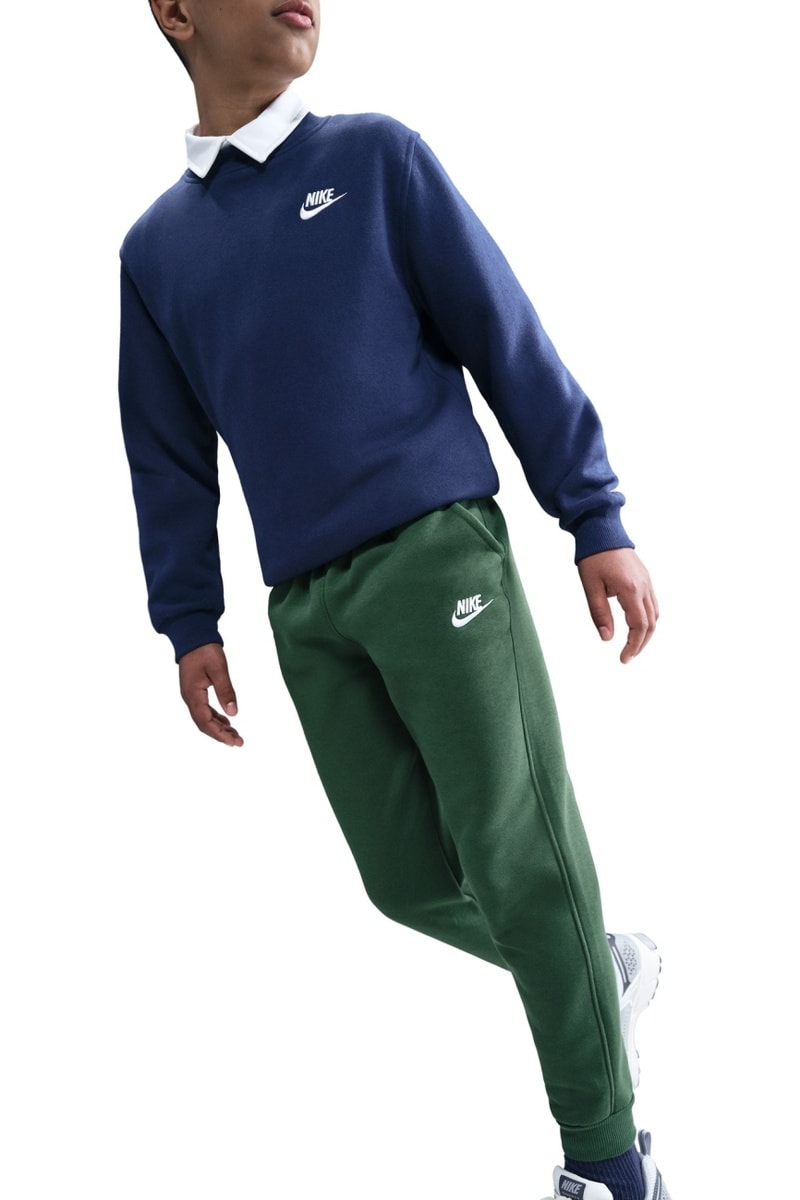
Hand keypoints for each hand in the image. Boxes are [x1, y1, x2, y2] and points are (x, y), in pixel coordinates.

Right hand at [178, 643, 243, 745]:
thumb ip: (226, 691)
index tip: (233, 741)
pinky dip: (216, 718)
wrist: (192, 636)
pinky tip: (226, 722)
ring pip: (204, 718)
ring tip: (235, 735)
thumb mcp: (219, 669)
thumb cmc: (204, 650)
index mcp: (193, 694)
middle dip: (220, 734)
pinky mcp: (195, 691)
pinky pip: (204, 710)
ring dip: (219, 728)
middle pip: (203, 724)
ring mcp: (191, 695)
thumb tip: (233, 713)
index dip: (219, 733)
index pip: (204, 721)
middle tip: (238, 742)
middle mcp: (189, 698)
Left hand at [577, 548, 658, 663]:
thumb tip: (607, 639)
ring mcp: (647, 581)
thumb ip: (599, 613)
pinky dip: (649, 619)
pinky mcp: (646, 578)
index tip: (623, 659)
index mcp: (630, 589)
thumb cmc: (593, 557)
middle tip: (627, 656)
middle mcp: (644, 587)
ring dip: (646, 633)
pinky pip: (653, 603)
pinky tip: (637, 625)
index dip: (633, 646)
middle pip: (651, 624)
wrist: (602, 530)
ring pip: (655, 614)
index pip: (639, 626)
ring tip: (632, 645)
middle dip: (641, 643)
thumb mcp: (591, 587)